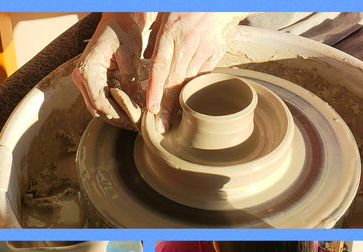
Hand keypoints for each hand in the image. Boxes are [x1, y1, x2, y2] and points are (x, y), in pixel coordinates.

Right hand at [72, 13, 149, 129]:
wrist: (118, 19)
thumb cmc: (122, 32)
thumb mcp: (130, 56)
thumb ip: (130, 82)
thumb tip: (136, 106)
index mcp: (87, 71)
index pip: (100, 104)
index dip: (117, 116)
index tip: (134, 122)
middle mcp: (81, 77)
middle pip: (97, 110)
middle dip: (117, 119)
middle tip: (136, 125)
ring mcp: (84, 81)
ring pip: (98, 108)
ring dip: (116, 115)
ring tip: (134, 120)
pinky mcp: (92, 82)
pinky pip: (102, 101)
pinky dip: (115, 108)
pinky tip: (129, 110)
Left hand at [145, 12, 245, 131]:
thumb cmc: (190, 3)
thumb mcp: (166, 12)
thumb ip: (155, 35)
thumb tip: (147, 55)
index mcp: (171, 34)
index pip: (160, 68)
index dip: (155, 91)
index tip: (152, 110)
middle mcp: (187, 45)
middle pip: (174, 82)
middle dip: (167, 107)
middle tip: (162, 127)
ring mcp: (203, 51)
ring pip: (189, 83)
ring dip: (182, 105)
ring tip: (174, 123)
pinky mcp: (216, 54)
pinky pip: (203, 77)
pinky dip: (196, 92)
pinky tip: (191, 106)